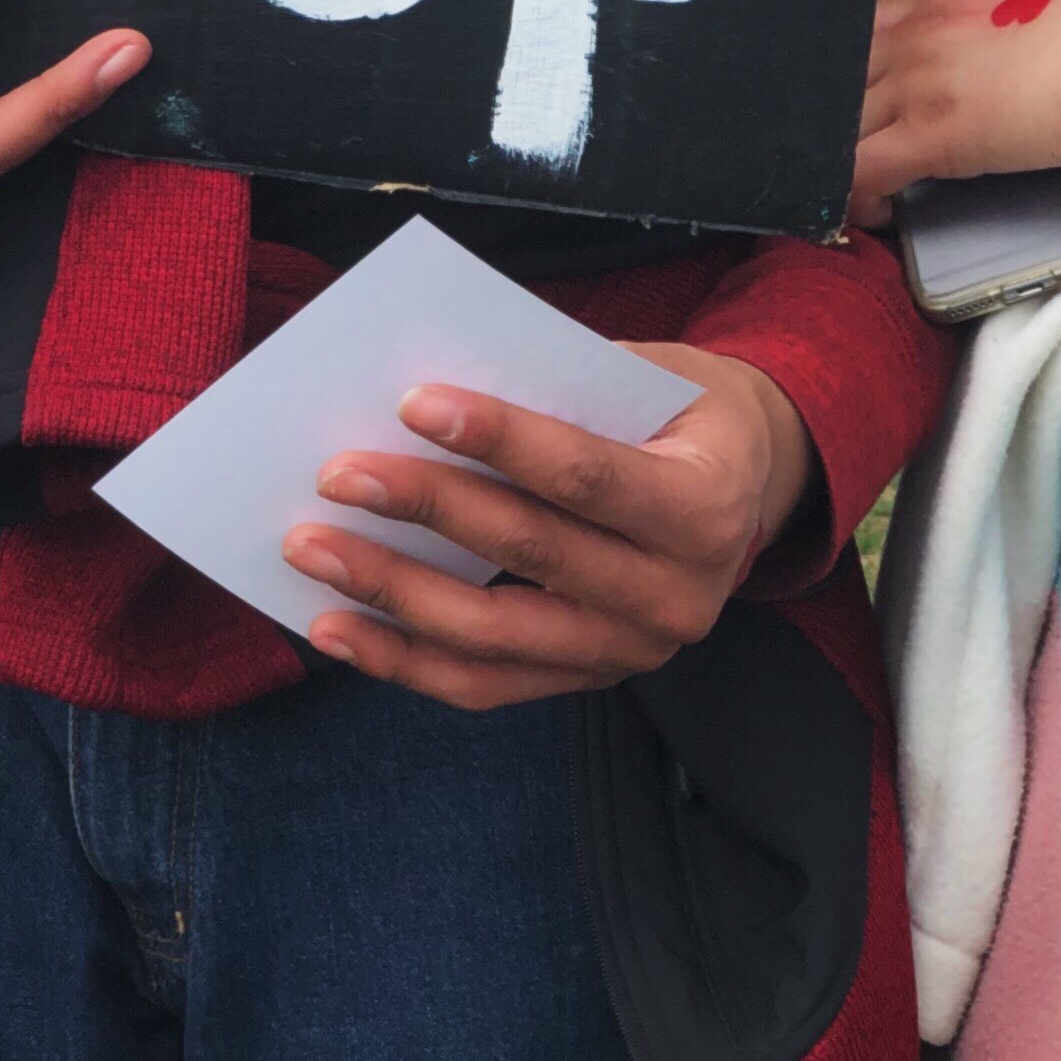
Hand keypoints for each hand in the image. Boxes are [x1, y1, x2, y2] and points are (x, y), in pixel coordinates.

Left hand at [277, 342, 813, 709]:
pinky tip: (339, 630)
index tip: (411, 402)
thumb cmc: (679, 410)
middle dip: (424, 509)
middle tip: (336, 474)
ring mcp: (630, 654)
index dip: (498, 438)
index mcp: (702, 506)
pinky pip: (485, 683)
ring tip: (313, 553)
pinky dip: (404, 660)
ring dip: (392, 595)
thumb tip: (427, 392)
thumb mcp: (647, 376)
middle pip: (529, 553)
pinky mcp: (587, 681)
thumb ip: (558, 387)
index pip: (583, 474)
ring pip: (494, 636)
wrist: (747, 486)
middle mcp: (676, 597)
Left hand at [849, 0, 1060, 224]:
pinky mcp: (931, 135)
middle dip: (829, 120)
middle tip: (843, 156)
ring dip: (836, 161)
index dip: (842, 72)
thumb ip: (990, 27)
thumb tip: (996, 52)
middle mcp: (913, 37)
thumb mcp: (1027, 8)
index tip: (850, 105)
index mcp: (937, 3)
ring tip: (856, 193)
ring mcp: (915, 83)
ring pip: (836, 125)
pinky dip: (852, 198)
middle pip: (833, 79)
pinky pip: (859, 170)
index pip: (855, 30)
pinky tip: (870, 216)